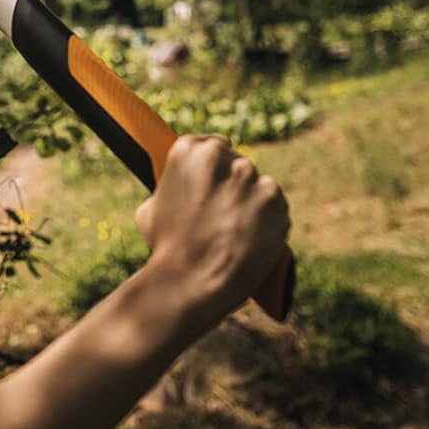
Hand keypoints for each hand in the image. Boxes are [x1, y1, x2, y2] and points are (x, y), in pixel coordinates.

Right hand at [133, 135, 288, 322]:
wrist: (190, 280)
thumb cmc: (167, 247)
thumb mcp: (151, 207)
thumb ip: (171, 187)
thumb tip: (180, 185)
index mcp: (189, 149)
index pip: (214, 147)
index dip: (216, 171)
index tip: (216, 186)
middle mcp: (221, 156)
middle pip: (238, 165)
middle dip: (234, 187)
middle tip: (224, 215)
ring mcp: (251, 176)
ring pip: (258, 186)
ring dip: (252, 204)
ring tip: (237, 232)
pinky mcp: (274, 199)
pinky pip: (276, 206)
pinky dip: (270, 221)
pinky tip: (252, 238)